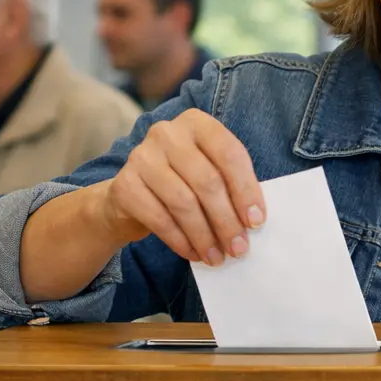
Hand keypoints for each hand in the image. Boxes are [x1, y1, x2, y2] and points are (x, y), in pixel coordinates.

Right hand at [97, 108, 265, 265]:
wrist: (131, 194)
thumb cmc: (183, 182)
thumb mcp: (209, 172)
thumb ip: (230, 185)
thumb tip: (253, 220)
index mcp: (197, 123)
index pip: (229, 154)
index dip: (246, 190)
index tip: (256, 221)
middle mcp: (167, 133)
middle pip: (207, 181)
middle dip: (227, 220)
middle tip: (239, 248)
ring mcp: (142, 156)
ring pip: (183, 202)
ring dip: (205, 236)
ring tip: (217, 257)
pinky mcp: (124, 184)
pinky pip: (159, 218)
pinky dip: (181, 241)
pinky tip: (194, 253)